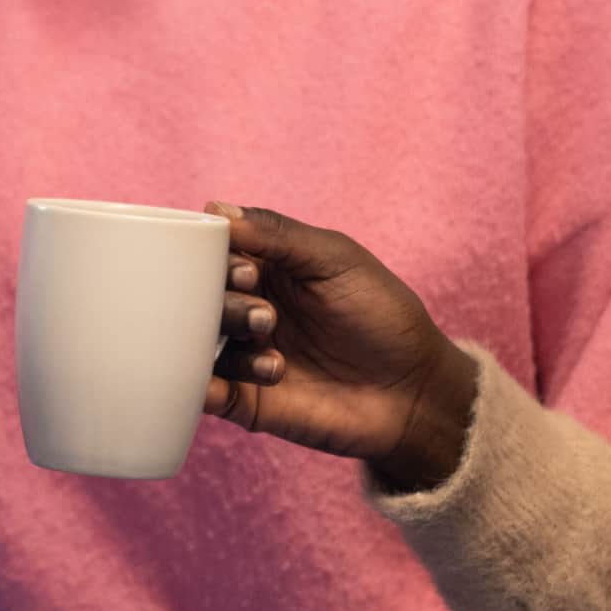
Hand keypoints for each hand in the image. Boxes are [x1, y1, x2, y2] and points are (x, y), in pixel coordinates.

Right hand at [205, 205, 478, 490]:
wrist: (414, 393)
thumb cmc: (382, 316)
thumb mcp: (336, 260)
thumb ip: (278, 233)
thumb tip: (216, 208)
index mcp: (265, 270)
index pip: (212, 254)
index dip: (216, 260)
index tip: (248, 273)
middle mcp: (247, 310)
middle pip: (197, 298)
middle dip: (225, 305)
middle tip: (265, 317)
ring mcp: (244, 356)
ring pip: (195, 344)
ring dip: (225, 346)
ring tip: (275, 361)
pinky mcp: (245, 402)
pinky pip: (202, 393)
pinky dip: (201, 388)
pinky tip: (225, 385)